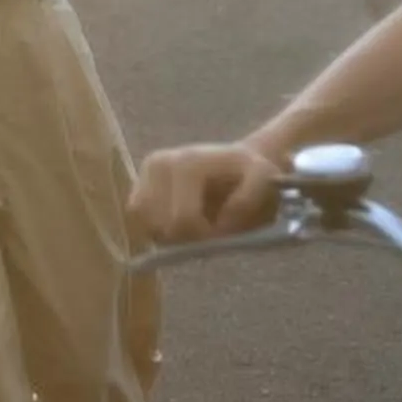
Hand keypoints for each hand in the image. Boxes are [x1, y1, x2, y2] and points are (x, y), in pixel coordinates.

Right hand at [130, 139, 284, 246]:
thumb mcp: (264, 179)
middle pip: (161, 227)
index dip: (202, 235)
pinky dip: (159, 231)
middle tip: (208, 230)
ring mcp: (143, 176)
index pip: (182, 220)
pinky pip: (139, 224)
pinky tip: (179, 221)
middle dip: (186, 238)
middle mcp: (158, 164)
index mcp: (187, 163)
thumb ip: (249, 198)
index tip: (220, 233)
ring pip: (146, 227)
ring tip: (194, 223)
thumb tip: (222, 222)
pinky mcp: (137, 188)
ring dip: (171, 236)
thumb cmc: (250, 175)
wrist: (234, 163)